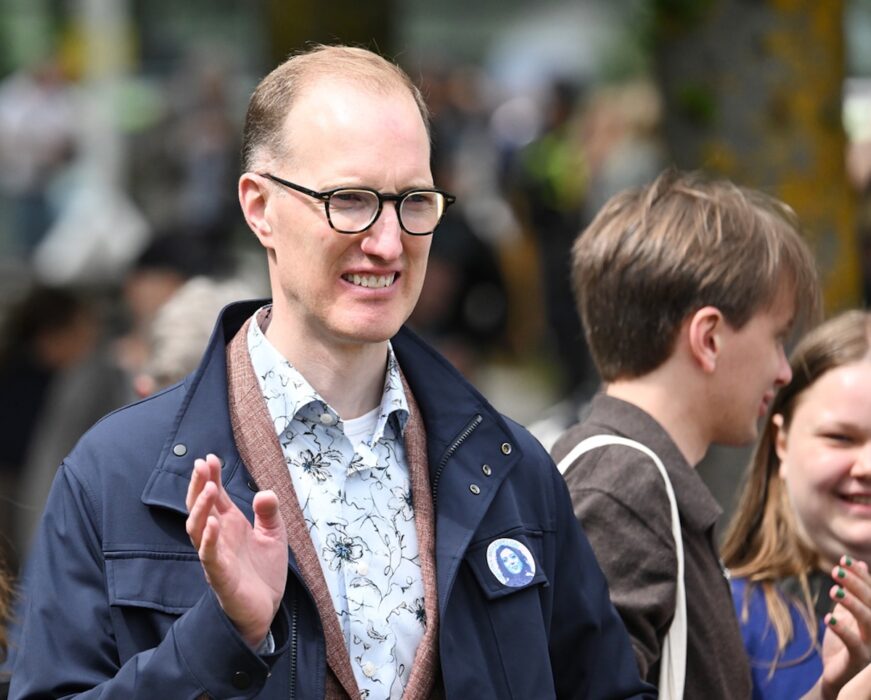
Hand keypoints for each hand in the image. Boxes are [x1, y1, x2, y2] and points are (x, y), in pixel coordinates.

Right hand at [185, 453, 287, 648]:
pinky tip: (213, 523)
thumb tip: (265, 492)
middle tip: (202, 465)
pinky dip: (209, 540)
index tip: (210, 458)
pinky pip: (209, 556)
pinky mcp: (220, 576)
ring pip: (198, 529)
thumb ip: (269, 513)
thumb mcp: (274, 535)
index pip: (216, 497)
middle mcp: (219, 537)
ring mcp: (216, 556)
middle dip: (200, 486)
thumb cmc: (264, 573)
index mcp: (230, 525)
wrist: (266, 610)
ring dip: (202, 508)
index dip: (211, 477)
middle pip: (200, 507)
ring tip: (210, 488)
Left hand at [817, 557, 870, 699]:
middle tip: (835, 570)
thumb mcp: (848, 614)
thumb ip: (855, 593)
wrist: (838, 677)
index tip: (843, 559)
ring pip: (869, 622)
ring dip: (852, 604)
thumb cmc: (845, 644)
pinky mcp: (860, 662)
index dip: (860, 576)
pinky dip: (843, 630)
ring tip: (833, 591)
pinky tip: (828, 618)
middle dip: (856, 584)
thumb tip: (859, 563)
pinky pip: (855, 645)